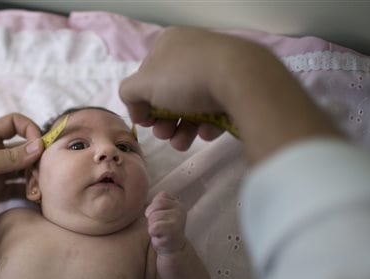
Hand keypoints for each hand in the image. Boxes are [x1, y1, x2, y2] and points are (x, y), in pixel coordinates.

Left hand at [0, 113, 44, 216]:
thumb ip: (8, 157)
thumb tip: (40, 145)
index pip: (15, 123)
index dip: (30, 129)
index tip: (41, 146)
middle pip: (25, 150)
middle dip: (37, 160)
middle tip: (43, 177)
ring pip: (24, 171)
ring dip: (34, 179)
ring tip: (38, 192)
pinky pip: (17, 190)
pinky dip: (28, 193)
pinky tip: (36, 199)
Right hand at [119, 27, 253, 149]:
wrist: (240, 79)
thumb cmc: (184, 77)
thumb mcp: (142, 85)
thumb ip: (128, 94)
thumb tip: (137, 109)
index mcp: (169, 44)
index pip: (147, 76)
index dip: (142, 102)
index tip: (145, 122)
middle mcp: (193, 52)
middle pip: (170, 94)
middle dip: (164, 121)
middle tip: (163, 134)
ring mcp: (218, 68)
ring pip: (192, 105)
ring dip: (182, 129)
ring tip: (181, 143)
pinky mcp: (238, 86)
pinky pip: (216, 109)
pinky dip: (207, 124)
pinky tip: (206, 133)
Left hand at [145, 192, 186, 254]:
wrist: (171, 249)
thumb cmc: (163, 229)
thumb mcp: (161, 211)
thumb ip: (157, 202)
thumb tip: (142, 195)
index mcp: (177, 203)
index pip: (160, 197)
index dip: (154, 208)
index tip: (159, 218)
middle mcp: (180, 209)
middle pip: (154, 206)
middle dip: (152, 217)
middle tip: (158, 226)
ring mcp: (178, 219)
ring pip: (153, 217)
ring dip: (152, 225)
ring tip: (159, 231)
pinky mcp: (173, 230)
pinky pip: (154, 227)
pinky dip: (153, 232)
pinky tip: (159, 236)